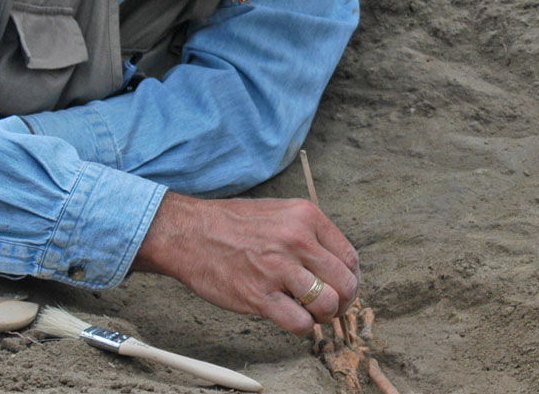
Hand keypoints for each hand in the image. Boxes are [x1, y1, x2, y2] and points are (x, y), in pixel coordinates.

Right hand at [132, 191, 359, 335]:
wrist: (189, 233)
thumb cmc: (231, 223)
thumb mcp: (277, 212)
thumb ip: (308, 232)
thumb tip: (334, 263)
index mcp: (305, 216)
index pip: (349, 257)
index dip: (349, 278)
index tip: (339, 286)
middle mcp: (297, 240)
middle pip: (345, 284)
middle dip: (341, 301)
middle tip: (327, 305)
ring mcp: (278, 269)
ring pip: (328, 305)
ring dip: (322, 315)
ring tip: (307, 310)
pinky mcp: (260, 295)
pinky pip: (300, 323)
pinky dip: (301, 326)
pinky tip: (287, 315)